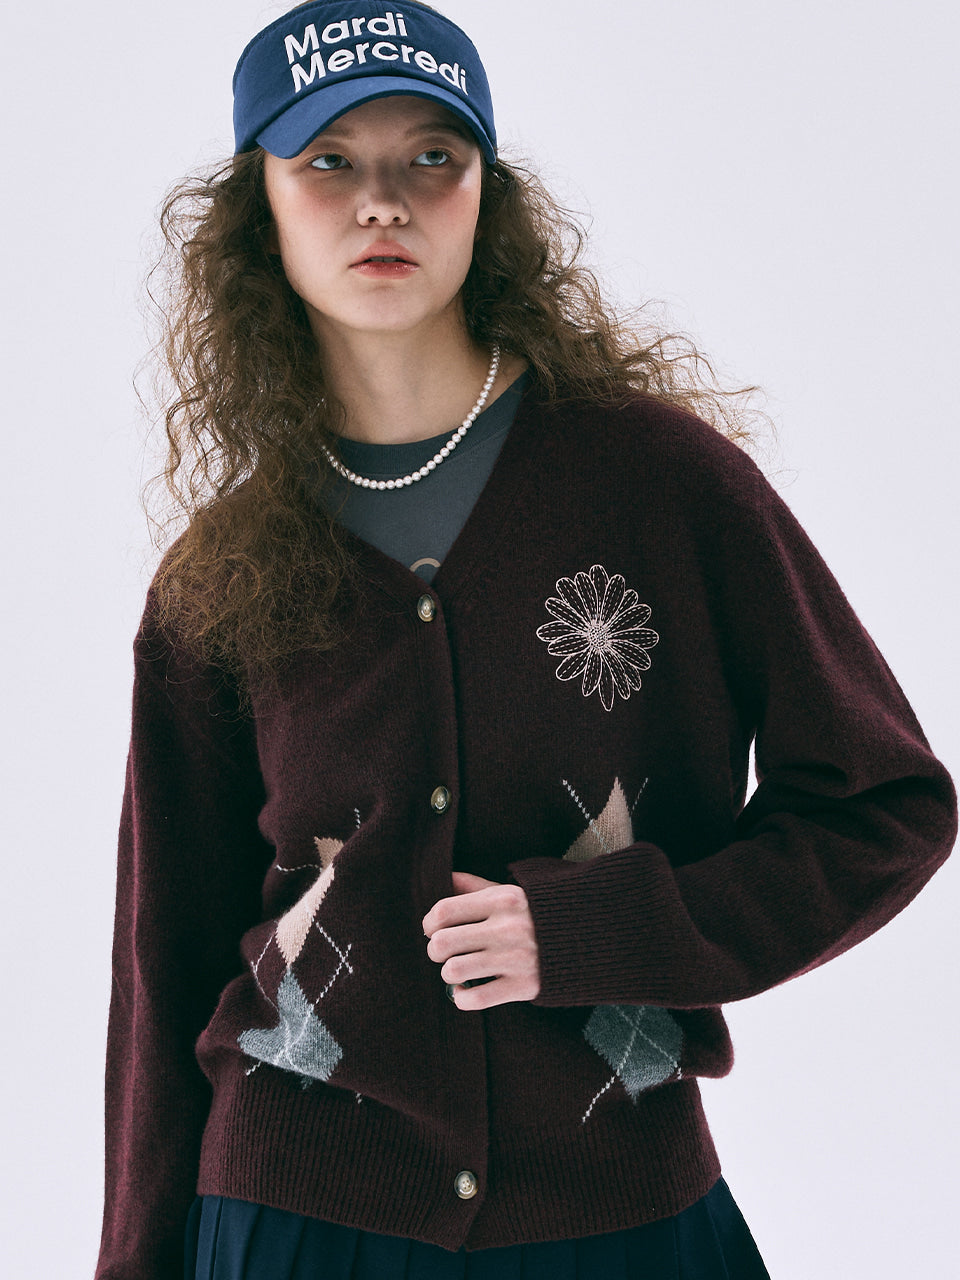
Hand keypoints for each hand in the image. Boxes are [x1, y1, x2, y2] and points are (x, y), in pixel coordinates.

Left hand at [422, 872, 540, 1009]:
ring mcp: (515, 959)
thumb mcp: (511, 892)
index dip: (428, 922)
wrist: (592, 937)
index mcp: (503, 899)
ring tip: (457, 970)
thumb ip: (475, 886)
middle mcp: (507, 928)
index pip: (444, 911)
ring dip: (448, 973)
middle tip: (442, 952)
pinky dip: (461, 998)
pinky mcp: (524, 986)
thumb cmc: (540, 914)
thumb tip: (444, 877)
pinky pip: (475, 999)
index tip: (432, 929)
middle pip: (442, 942)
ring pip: (454, 971)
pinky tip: (465, 990)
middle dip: (435, 950)